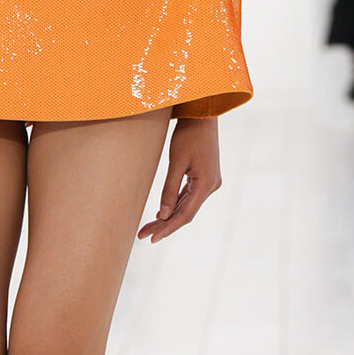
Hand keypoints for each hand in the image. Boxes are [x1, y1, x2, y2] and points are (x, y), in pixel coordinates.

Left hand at [137, 116, 220, 242]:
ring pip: (186, 206)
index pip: (185, 215)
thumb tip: (163, 214)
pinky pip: (188, 196)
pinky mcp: (204, 177)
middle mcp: (211, 187)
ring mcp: (209, 183)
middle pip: (185, 213)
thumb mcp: (176, 162)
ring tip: (148, 228)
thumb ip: (169, 189)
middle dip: (164, 225)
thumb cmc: (188, 135)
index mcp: (206, 185)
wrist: (202, 116)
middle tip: (143, 236)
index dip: (168, 228)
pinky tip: (162, 214)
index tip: (152, 238)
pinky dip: (175, 205)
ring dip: (168, 217)